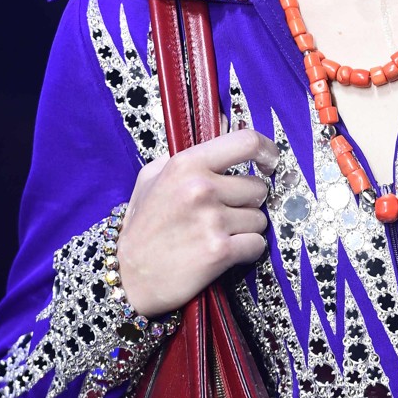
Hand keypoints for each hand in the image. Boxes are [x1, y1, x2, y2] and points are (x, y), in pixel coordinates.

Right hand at [116, 129, 278, 316]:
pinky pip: (257, 245)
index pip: (245, 142)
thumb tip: (222, 121)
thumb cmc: (143, 225)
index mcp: (186, 164)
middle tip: (223, 213)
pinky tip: (225, 252)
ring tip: (217, 234)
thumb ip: (188, 151)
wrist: (128, 276)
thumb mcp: (152, 176)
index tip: (269, 160)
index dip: (266, 149)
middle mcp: (201, 188)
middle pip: (258, 187)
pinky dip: (247, 250)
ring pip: (260, 219)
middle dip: (247, 202)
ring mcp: (212, 221)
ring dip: (246, 228)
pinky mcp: (219, 252)